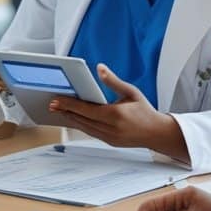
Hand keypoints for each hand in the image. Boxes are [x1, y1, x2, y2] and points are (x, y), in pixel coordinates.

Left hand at [49, 63, 189, 162]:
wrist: (157, 134)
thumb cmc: (145, 111)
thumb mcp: (131, 92)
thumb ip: (113, 81)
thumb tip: (100, 68)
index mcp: (116, 115)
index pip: (87, 110)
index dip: (70, 105)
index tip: (57, 100)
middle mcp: (111, 129)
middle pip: (82, 120)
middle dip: (66, 111)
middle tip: (52, 104)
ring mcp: (110, 138)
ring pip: (84, 128)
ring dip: (70, 119)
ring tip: (58, 110)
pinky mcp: (109, 142)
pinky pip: (90, 132)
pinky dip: (80, 125)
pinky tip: (72, 118)